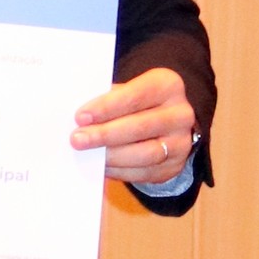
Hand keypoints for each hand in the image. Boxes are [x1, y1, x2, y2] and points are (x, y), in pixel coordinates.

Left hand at [72, 67, 196, 184]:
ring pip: (146, 153)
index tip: (80, 117)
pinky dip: (120, 170)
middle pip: (140, 126)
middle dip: (105, 134)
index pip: (135, 95)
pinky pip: (145, 173)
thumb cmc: (133, 102)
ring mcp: (181, 142)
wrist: (163, 123)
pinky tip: (101, 166)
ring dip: (111, 155)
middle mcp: (180, 114)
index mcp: (167, 85)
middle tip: (77, 139)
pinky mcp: (174, 166)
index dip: (107, 107)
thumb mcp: (124, 91)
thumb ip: (106, 100)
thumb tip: (79, 118)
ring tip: (86, 153)